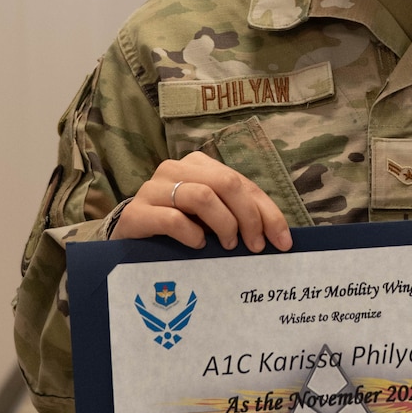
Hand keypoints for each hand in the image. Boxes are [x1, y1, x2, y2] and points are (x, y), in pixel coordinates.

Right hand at [115, 152, 293, 252]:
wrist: (128, 242)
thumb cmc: (177, 232)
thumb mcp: (212, 220)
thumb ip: (239, 217)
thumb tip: (278, 236)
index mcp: (199, 166)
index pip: (242, 183)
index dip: (267, 212)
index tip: (282, 242)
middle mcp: (175, 170)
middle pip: (226, 183)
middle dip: (249, 217)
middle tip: (254, 246)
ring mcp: (153, 189)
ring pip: (202, 196)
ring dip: (224, 224)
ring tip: (228, 246)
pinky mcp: (136, 213)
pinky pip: (172, 218)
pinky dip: (192, 233)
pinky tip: (198, 245)